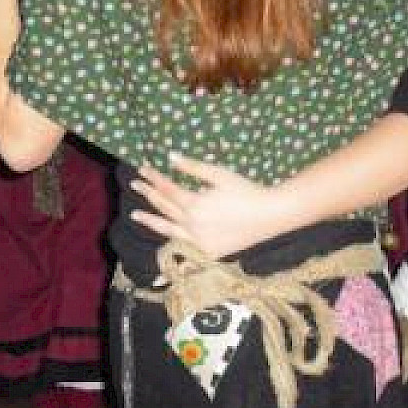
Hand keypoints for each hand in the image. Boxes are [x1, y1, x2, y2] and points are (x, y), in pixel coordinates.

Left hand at [129, 154, 282, 258]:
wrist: (271, 216)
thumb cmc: (247, 191)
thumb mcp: (219, 175)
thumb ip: (192, 168)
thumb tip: (170, 157)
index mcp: (194, 205)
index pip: (166, 190)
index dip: (153, 178)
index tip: (143, 169)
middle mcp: (192, 226)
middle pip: (164, 208)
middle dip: (149, 194)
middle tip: (135, 185)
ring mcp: (199, 241)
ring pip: (168, 229)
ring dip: (151, 221)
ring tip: (136, 215)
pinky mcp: (209, 251)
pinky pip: (185, 243)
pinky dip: (173, 235)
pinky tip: (166, 229)